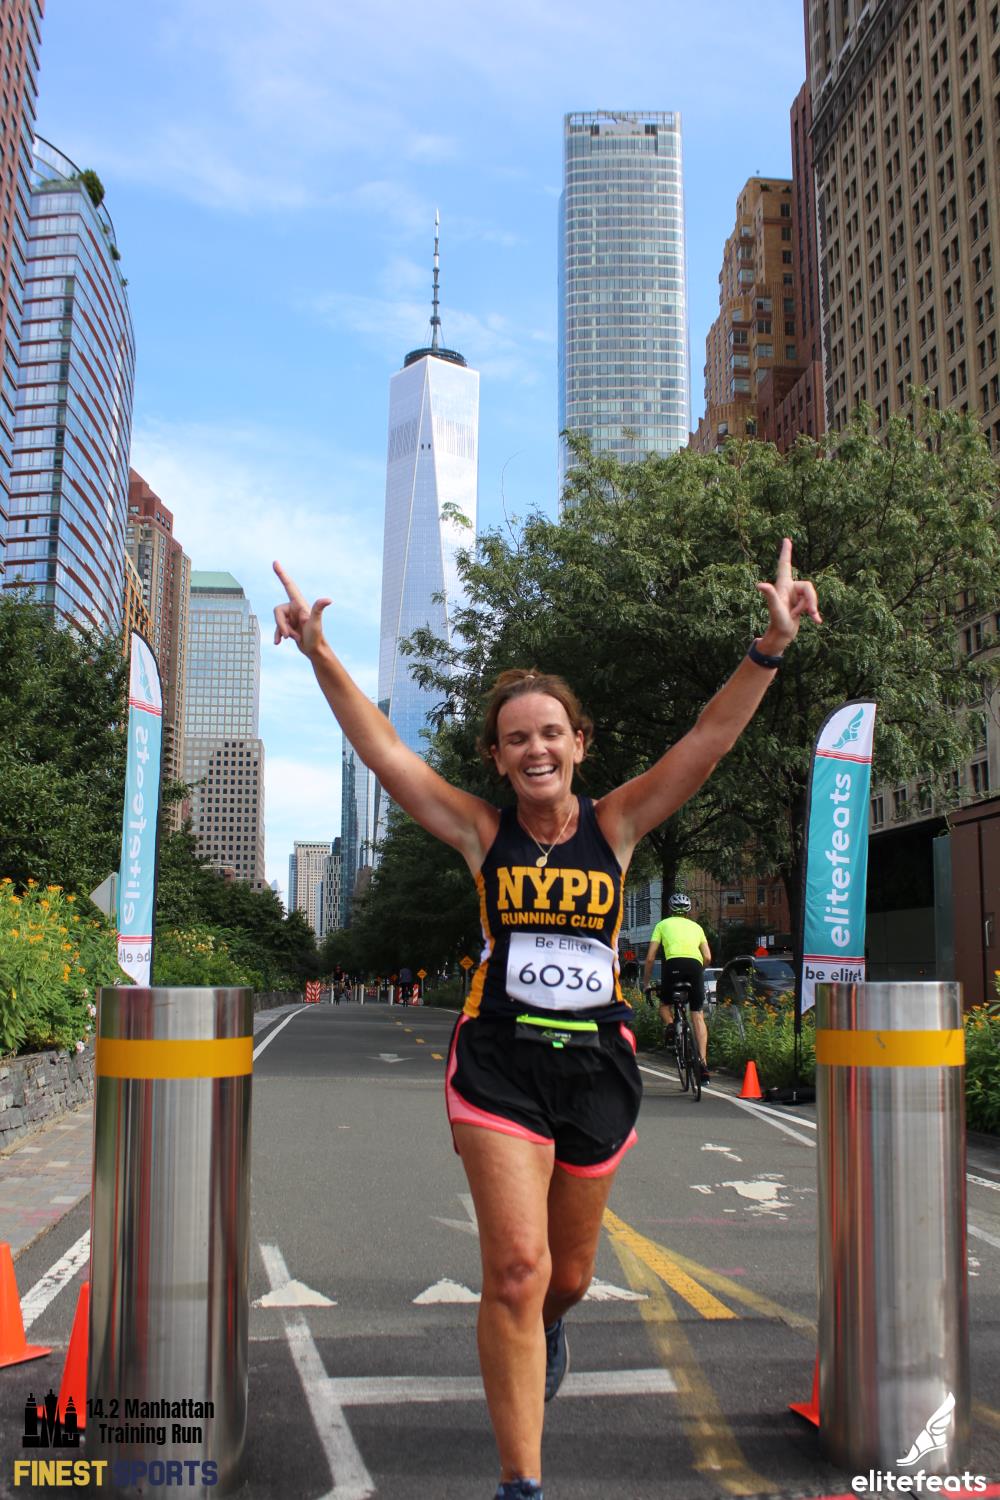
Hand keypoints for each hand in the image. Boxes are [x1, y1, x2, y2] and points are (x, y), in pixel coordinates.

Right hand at [272, 561, 331, 657]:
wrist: (315, 650)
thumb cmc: (316, 636)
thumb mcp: (315, 622)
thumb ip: (318, 609)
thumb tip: (329, 600)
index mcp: (299, 603)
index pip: (289, 585)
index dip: (282, 574)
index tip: (275, 562)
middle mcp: (294, 607)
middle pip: (277, 611)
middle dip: (281, 624)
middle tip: (291, 635)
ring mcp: (291, 616)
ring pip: (277, 620)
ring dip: (283, 631)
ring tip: (294, 638)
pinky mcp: (289, 625)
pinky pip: (278, 628)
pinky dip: (278, 635)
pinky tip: (279, 643)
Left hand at [755, 538, 820, 652]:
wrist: (781, 635)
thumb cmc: (777, 621)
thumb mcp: (775, 607)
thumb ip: (770, 595)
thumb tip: (759, 584)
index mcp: (783, 585)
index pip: (785, 565)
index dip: (786, 552)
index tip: (786, 540)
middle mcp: (790, 588)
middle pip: (808, 586)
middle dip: (810, 600)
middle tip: (799, 613)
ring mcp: (796, 597)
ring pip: (812, 596)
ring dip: (810, 608)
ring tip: (799, 617)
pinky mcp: (801, 605)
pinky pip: (813, 605)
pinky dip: (815, 613)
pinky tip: (817, 621)